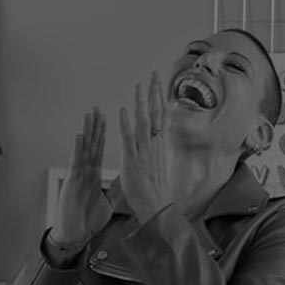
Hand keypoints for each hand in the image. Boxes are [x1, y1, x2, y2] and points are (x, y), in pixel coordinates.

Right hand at [50, 108, 109, 252]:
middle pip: (91, 145)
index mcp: (94, 175)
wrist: (76, 236)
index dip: (103, 134)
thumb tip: (124, 181)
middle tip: (98, 109)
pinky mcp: (71, 183)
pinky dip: (78, 150)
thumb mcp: (106, 202)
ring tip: (90, 115)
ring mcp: (77, 176)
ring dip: (87, 132)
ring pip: (84, 150)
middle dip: (95, 127)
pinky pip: (76, 164)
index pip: (99, 150)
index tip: (106, 119)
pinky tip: (81, 137)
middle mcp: (85, 172)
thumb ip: (113, 189)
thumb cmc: (87, 220)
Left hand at [117, 72, 173, 218]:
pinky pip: (129, 140)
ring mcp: (144, 153)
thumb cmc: (157, 192)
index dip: (160, 99)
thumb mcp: (158, 167)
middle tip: (154, 74)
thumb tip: (157, 141)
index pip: (161, 117)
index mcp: (159, 147)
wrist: (157, 209)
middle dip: (154, 93)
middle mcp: (154, 147)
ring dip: (141, 103)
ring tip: (139, 85)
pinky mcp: (133, 162)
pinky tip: (123, 111)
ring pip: (144, 123)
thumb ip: (156, 151)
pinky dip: (126, 124)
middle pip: (156, 115)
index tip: (159, 84)